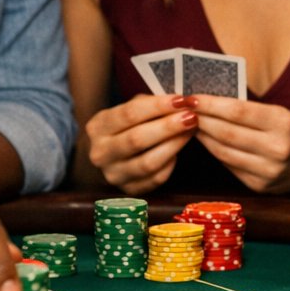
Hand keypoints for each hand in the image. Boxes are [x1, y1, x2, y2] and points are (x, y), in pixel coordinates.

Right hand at [82, 94, 197, 194]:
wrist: (111, 157)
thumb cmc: (126, 127)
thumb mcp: (129, 110)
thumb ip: (149, 104)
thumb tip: (179, 102)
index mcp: (98, 127)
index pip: (129, 114)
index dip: (157, 106)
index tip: (181, 100)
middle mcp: (101, 153)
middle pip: (137, 139)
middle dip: (168, 127)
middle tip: (191, 117)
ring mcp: (114, 175)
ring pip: (148, 162)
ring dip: (174, 145)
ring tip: (190, 132)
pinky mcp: (129, 190)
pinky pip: (156, 178)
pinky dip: (170, 164)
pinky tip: (178, 152)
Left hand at [191, 95, 289, 192]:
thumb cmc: (289, 130)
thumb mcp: (277, 112)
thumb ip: (246, 109)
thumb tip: (206, 101)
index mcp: (282, 124)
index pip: (238, 111)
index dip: (211, 104)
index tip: (191, 97)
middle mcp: (277, 149)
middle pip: (227, 133)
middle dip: (201, 120)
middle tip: (182, 110)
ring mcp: (269, 171)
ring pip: (224, 152)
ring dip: (203, 137)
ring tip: (190, 125)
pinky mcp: (260, 187)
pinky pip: (229, 166)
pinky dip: (214, 152)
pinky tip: (206, 142)